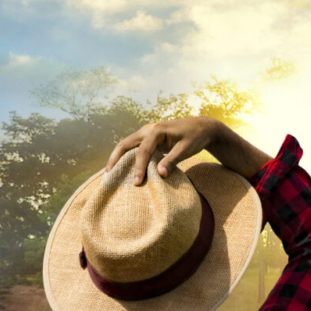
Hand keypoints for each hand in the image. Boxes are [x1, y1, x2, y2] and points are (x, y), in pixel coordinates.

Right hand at [105, 117, 225, 184]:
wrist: (202, 127)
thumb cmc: (195, 137)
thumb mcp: (186, 149)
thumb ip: (172, 161)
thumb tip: (159, 174)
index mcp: (156, 130)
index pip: (142, 151)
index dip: (139, 167)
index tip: (137, 182)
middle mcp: (148, 129)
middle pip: (125, 144)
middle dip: (115, 159)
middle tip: (108, 176)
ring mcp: (146, 133)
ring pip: (126, 145)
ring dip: (117, 158)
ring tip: (109, 174)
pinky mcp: (148, 139)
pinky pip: (133, 148)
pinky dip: (125, 157)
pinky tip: (121, 168)